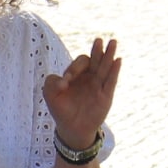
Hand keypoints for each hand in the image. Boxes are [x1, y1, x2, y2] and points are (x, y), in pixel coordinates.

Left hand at [43, 37, 119, 154]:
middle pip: (96, 59)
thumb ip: (51, 82)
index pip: (80, 63)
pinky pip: (111, 81)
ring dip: (109, 54)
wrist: (72, 128)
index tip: (68, 79)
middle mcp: (89, 77)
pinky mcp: (106, 95)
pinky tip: (118, 60)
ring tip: (113, 42)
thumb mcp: (50, 94)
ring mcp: (99, 85)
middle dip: (97, 50)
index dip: (75, 67)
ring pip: (105, 67)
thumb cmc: (61, 109)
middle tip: (98, 40)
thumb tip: (64, 80)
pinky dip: (115, 70)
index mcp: (77, 74)